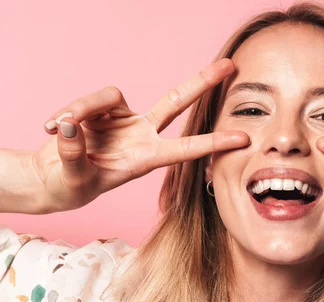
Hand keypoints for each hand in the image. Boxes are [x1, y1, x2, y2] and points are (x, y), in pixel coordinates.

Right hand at [33, 59, 248, 212]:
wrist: (53, 179)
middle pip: (177, 101)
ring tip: (57, 129)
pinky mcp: (103, 109)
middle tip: (231, 65)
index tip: (242, 139)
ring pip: (110, 96)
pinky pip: (89, 99)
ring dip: (82, 108)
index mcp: (145, 159)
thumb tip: (72, 124)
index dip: (213, 143)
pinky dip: (69, 110)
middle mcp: (142, 135)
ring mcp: (124, 120)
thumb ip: (73, 154)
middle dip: (203, 83)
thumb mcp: (72, 179)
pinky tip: (53, 126)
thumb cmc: (70, 186)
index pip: (185, 149)